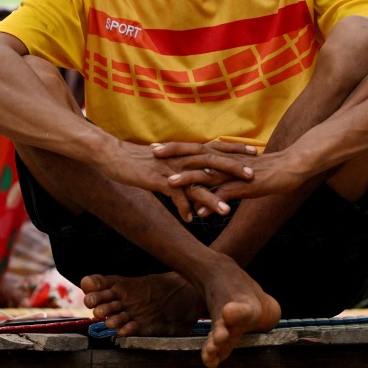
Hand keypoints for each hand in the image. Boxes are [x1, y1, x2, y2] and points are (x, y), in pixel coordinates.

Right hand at [99, 140, 254, 221]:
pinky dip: (182, 207)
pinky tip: (190, 220)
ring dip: (211, 197)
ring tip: (226, 211)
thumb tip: (193, 173)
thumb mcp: (165, 160)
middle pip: (212, 161)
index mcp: (185, 152)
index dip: (234, 149)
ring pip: (196, 182)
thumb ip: (181, 166)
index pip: (215, 147)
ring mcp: (170, 169)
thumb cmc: (138, 158)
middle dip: (233, 168)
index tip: (255, 151)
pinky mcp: (156, 180)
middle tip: (253, 175)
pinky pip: (173, 195)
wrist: (112, 154)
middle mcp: (181, 158)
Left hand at [160, 146, 307, 209]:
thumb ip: (222, 181)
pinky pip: (226, 194)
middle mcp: (226, 161)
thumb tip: (206, 191)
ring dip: (188, 178)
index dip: (176, 148)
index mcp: (223, 156)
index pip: (195, 149)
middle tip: (152, 154)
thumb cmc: (266, 170)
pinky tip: (199, 211)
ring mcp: (235, 173)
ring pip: (208, 174)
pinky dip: (212, 201)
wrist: (291, 167)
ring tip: (168, 183)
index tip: (156, 147)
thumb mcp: (240, 174)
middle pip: (195, 155)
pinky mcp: (246, 185)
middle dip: (174, 155)